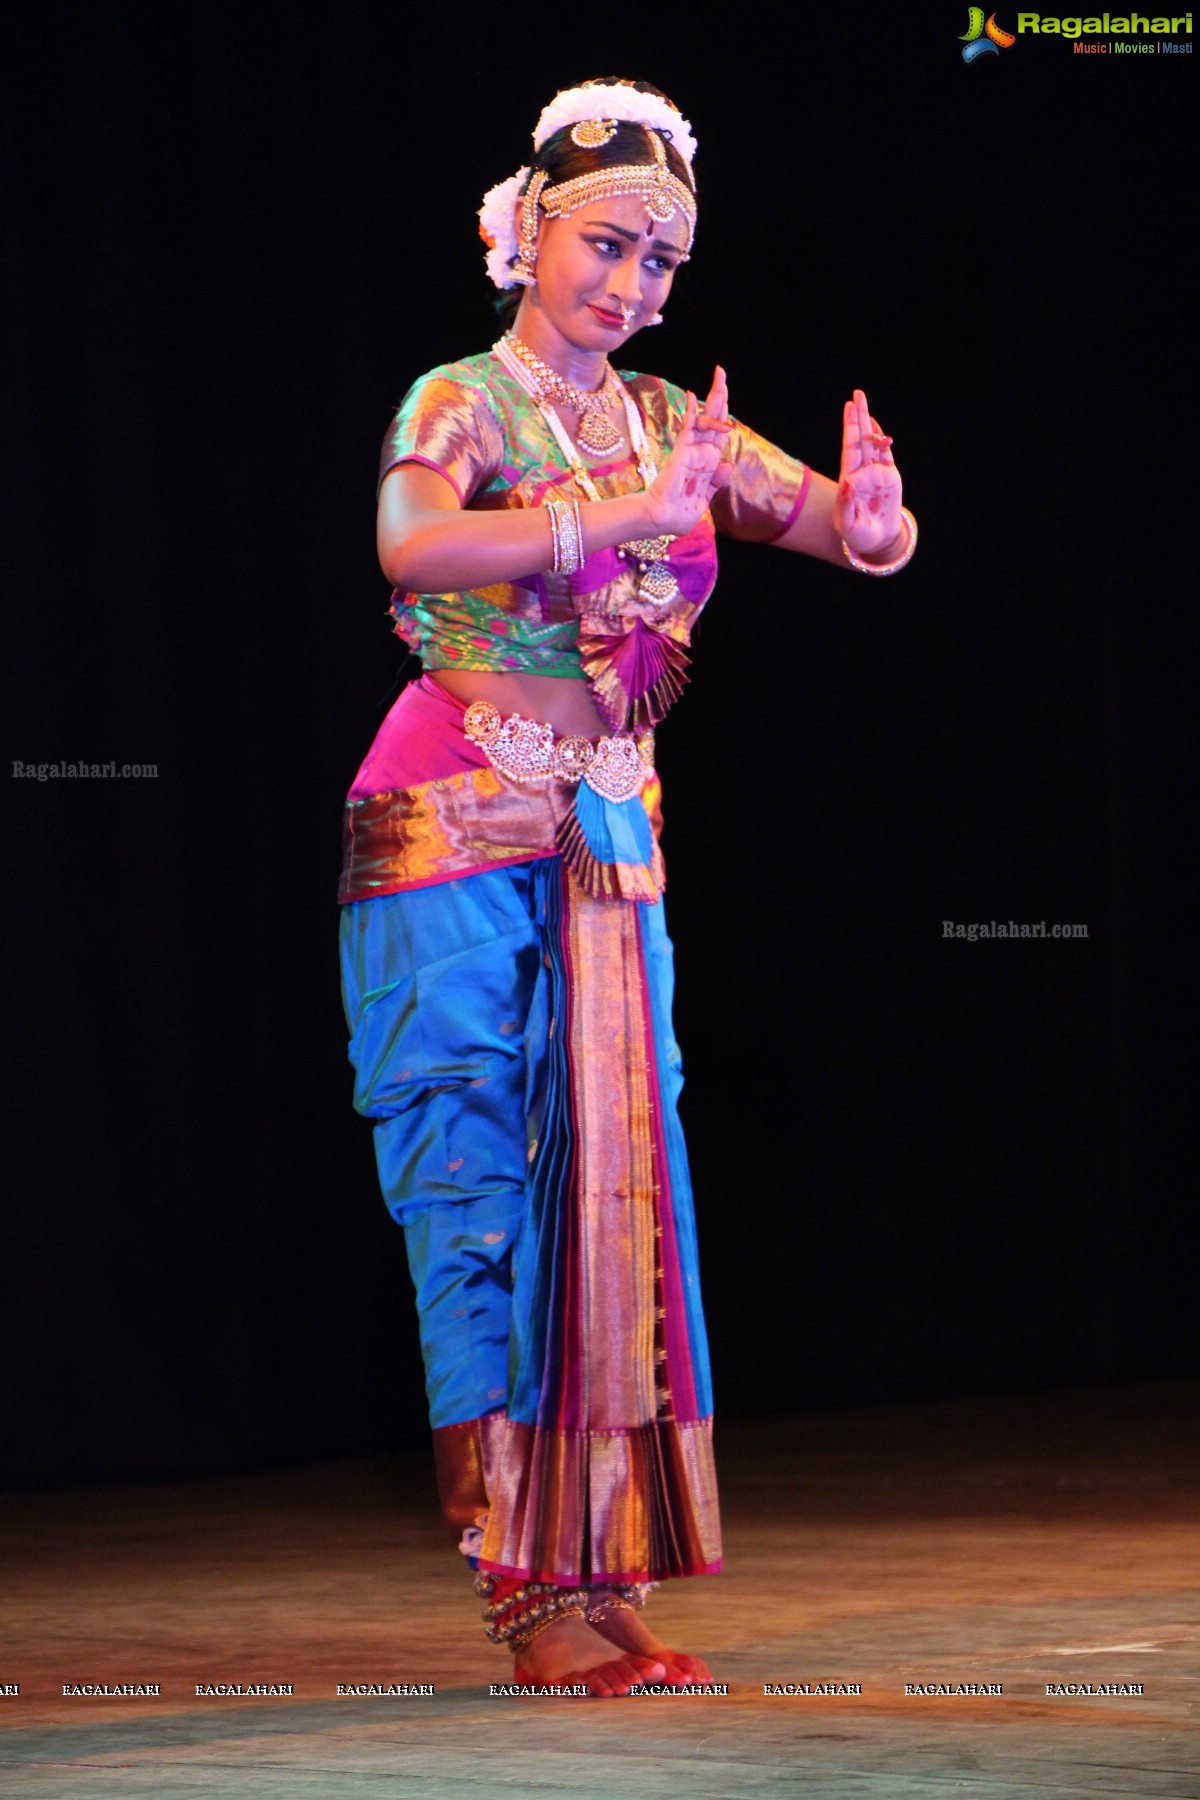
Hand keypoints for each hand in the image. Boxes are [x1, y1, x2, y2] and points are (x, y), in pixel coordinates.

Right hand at [643, 378, 732, 537]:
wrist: (662, 521)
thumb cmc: (679, 515)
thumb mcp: (703, 500)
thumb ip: (715, 483)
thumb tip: (727, 464)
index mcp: (707, 464)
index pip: (718, 434)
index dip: (723, 415)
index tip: (724, 394)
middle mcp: (700, 453)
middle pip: (713, 419)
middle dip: (718, 396)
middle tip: (720, 372)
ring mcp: (690, 451)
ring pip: (705, 419)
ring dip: (713, 397)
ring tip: (719, 375)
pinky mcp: (682, 453)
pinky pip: (688, 429)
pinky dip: (692, 412)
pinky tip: (694, 394)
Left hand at [832, 388, 903, 556]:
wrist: (877, 541)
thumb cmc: (857, 534)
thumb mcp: (847, 523)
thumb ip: (845, 504)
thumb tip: (848, 481)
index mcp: (850, 479)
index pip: (849, 450)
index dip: (849, 429)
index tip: (848, 409)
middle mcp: (862, 472)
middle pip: (860, 440)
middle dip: (857, 417)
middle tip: (857, 395)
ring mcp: (876, 473)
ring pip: (872, 443)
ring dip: (868, 424)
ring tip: (863, 401)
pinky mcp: (890, 477)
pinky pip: (886, 454)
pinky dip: (882, 440)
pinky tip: (877, 427)